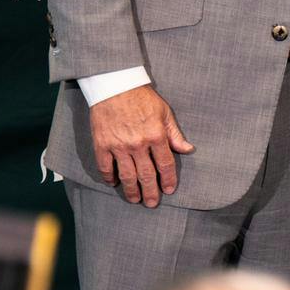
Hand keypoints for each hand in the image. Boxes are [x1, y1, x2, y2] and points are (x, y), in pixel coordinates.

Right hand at [89, 85, 193, 207]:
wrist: (115, 86)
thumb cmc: (142, 98)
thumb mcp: (165, 112)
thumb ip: (175, 134)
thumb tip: (188, 150)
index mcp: (156, 136)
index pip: (165, 164)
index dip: (168, 179)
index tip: (169, 190)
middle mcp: (138, 144)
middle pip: (146, 174)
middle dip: (151, 192)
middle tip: (152, 204)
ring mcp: (118, 146)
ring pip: (126, 175)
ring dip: (131, 190)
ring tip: (135, 199)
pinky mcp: (102, 145)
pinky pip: (105, 167)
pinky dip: (109, 177)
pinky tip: (114, 183)